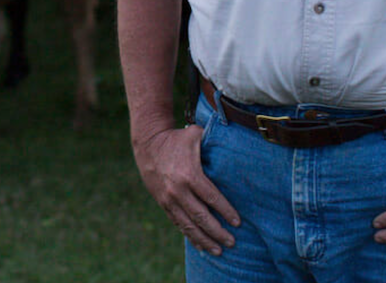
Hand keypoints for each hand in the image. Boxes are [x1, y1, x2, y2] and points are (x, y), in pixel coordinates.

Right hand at [133, 125, 240, 254]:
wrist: (147, 143)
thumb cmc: (177, 138)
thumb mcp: (195, 135)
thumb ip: (214, 142)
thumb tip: (234, 145)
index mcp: (189, 175)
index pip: (212, 198)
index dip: (226, 212)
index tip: (238, 223)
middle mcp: (178, 190)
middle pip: (201, 217)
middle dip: (218, 232)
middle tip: (232, 242)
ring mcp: (169, 199)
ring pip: (188, 225)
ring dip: (204, 240)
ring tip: (219, 250)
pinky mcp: (163, 203)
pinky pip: (178, 223)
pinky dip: (190, 236)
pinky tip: (200, 245)